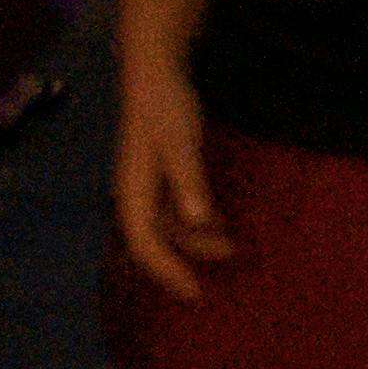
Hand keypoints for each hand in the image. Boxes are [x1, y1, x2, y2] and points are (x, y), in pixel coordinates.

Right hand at [110, 61, 233, 301]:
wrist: (158, 76)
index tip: (193, 292)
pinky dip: (198, 219)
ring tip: (233, 244)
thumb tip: (198, 221)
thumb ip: (189, 181)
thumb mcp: (180, 144)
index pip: (146, 244)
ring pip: (170, 225)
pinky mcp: (163, 173)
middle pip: (158, 239)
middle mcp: (137, 195)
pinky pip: (177, 208)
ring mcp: (149, 185)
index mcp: (134, 193)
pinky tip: (221, 221)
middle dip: (187, 258)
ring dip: (197, 238)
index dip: (168, 270)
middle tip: (226, 263)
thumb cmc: (166, 108)